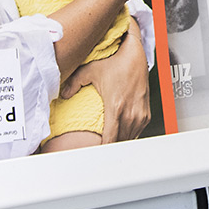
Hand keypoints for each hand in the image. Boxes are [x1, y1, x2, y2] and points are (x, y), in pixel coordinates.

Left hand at [63, 19, 150, 141]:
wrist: (137, 54)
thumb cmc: (116, 61)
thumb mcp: (91, 70)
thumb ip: (74, 82)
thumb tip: (63, 94)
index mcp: (116, 108)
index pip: (110, 139)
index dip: (101, 150)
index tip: (94, 154)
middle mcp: (130, 113)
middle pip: (120, 142)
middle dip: (109, 149)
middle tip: (98, 153)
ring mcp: (140, 114)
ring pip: (130, 139)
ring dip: (120, 143)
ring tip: (108, 148)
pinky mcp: (145, 113)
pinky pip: (137, 132)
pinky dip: (129, 136)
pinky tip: (120, 137)